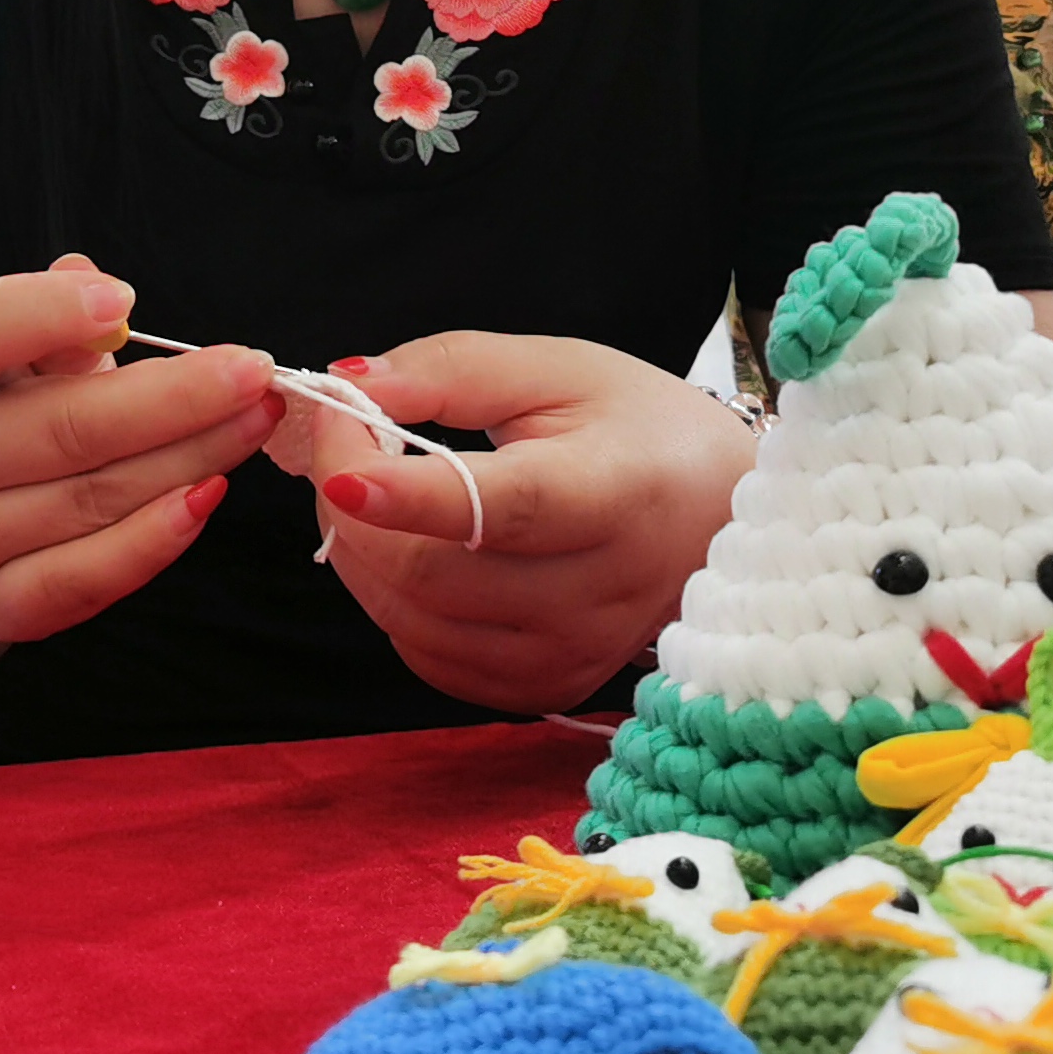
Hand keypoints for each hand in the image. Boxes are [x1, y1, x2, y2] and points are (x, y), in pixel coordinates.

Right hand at [0, 254, 281, 643]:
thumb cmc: (7, 410)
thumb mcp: (18, 355)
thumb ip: (53, 321)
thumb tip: (86, 277)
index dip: (40, 314)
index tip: (125, 299)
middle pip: (63, 426)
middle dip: (178, 397)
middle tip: (254, 372)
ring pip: (96, 496)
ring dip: (194, 455)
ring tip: (256, 419)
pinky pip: (90, 574)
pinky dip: (157, 536)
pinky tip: (210, 492)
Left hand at [273, 332, 749, 713]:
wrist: (713, 513)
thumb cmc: (633, 428)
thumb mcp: (556, 369)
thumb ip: (450, 370)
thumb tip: (353, 385)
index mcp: (617, 491)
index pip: (507, 508)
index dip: (414, 496)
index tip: (339, 472)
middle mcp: (603, 588)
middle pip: (439, 576)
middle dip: (356, 512)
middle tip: (343, 448)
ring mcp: (576, 651)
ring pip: (418, 624)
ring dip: (363, 555)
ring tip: (372, 496)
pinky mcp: (550, 685)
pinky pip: (433, 660)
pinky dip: (395, 605)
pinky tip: (414, 551)